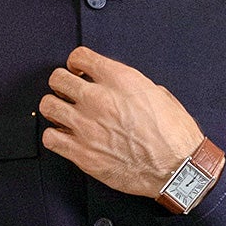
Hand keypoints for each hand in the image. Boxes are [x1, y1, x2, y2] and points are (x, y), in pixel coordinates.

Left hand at [39, 45, 204, 197]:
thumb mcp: (159, 95)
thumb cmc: (174, 135)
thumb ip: (132, 87)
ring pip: (48, 106)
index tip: (78, 71)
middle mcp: (99, 99)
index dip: (77, 63)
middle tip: (68, 93)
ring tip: (63, 114)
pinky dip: (55, 137)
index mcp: (120, 80)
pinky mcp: (82, 153)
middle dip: (62, 84)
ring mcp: (87, 126)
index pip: (80, 56)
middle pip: (58, 78)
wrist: (177, 169)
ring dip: (54, 108)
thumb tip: (120, 88)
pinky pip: (50, 138)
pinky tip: (65, 138)